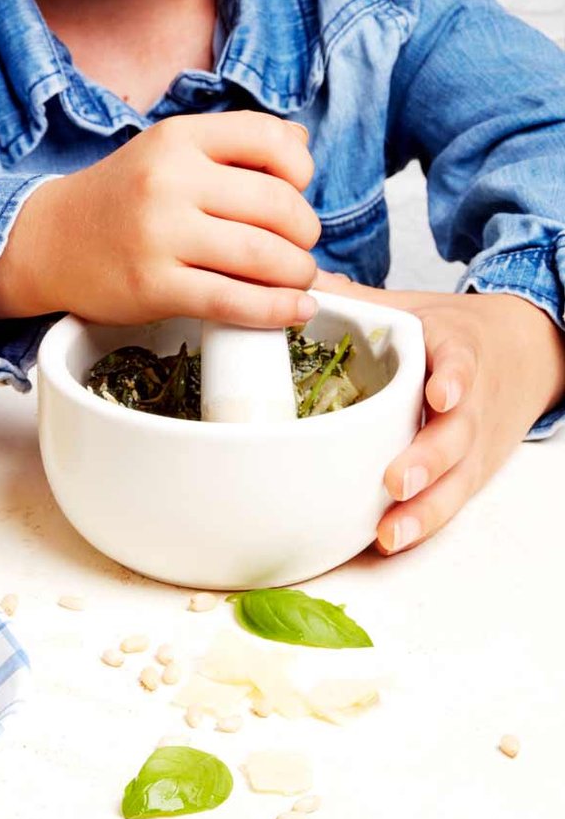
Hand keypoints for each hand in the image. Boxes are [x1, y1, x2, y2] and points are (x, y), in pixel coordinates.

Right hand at [0, 112, 319, 327]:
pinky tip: (294, 311)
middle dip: (305, 233)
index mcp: (177, 138)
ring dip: (298, 273)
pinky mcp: (152, 285)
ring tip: (296, 278)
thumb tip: (304, 151)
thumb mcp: (168, 152)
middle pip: (277, 204)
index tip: (297, 190)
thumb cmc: (122, 198)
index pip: (270, 138)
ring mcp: (159, 234)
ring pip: (264, 255)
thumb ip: (233, 146)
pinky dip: (276, 311)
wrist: (49, 241)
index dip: (301, 169)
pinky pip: (233, 301)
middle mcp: (168, 180)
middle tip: (299, 247)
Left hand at [312, 271, 564, 553]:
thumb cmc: (452, 332)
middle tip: (397, 480)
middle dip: (429, 459)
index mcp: (458, 352)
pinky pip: (451, 502)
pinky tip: (389, 540)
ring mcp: (475, 444)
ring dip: (424, 510)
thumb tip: (294, 279)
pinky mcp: (471, 473)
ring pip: (457, 481)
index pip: (462, 363)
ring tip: (389, 532)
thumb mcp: (414, 307)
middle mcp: (472, 404)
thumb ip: (358, 299)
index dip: (454, 381)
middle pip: (457, 435)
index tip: (441, 395)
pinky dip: (424, 522)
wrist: (525, 352)